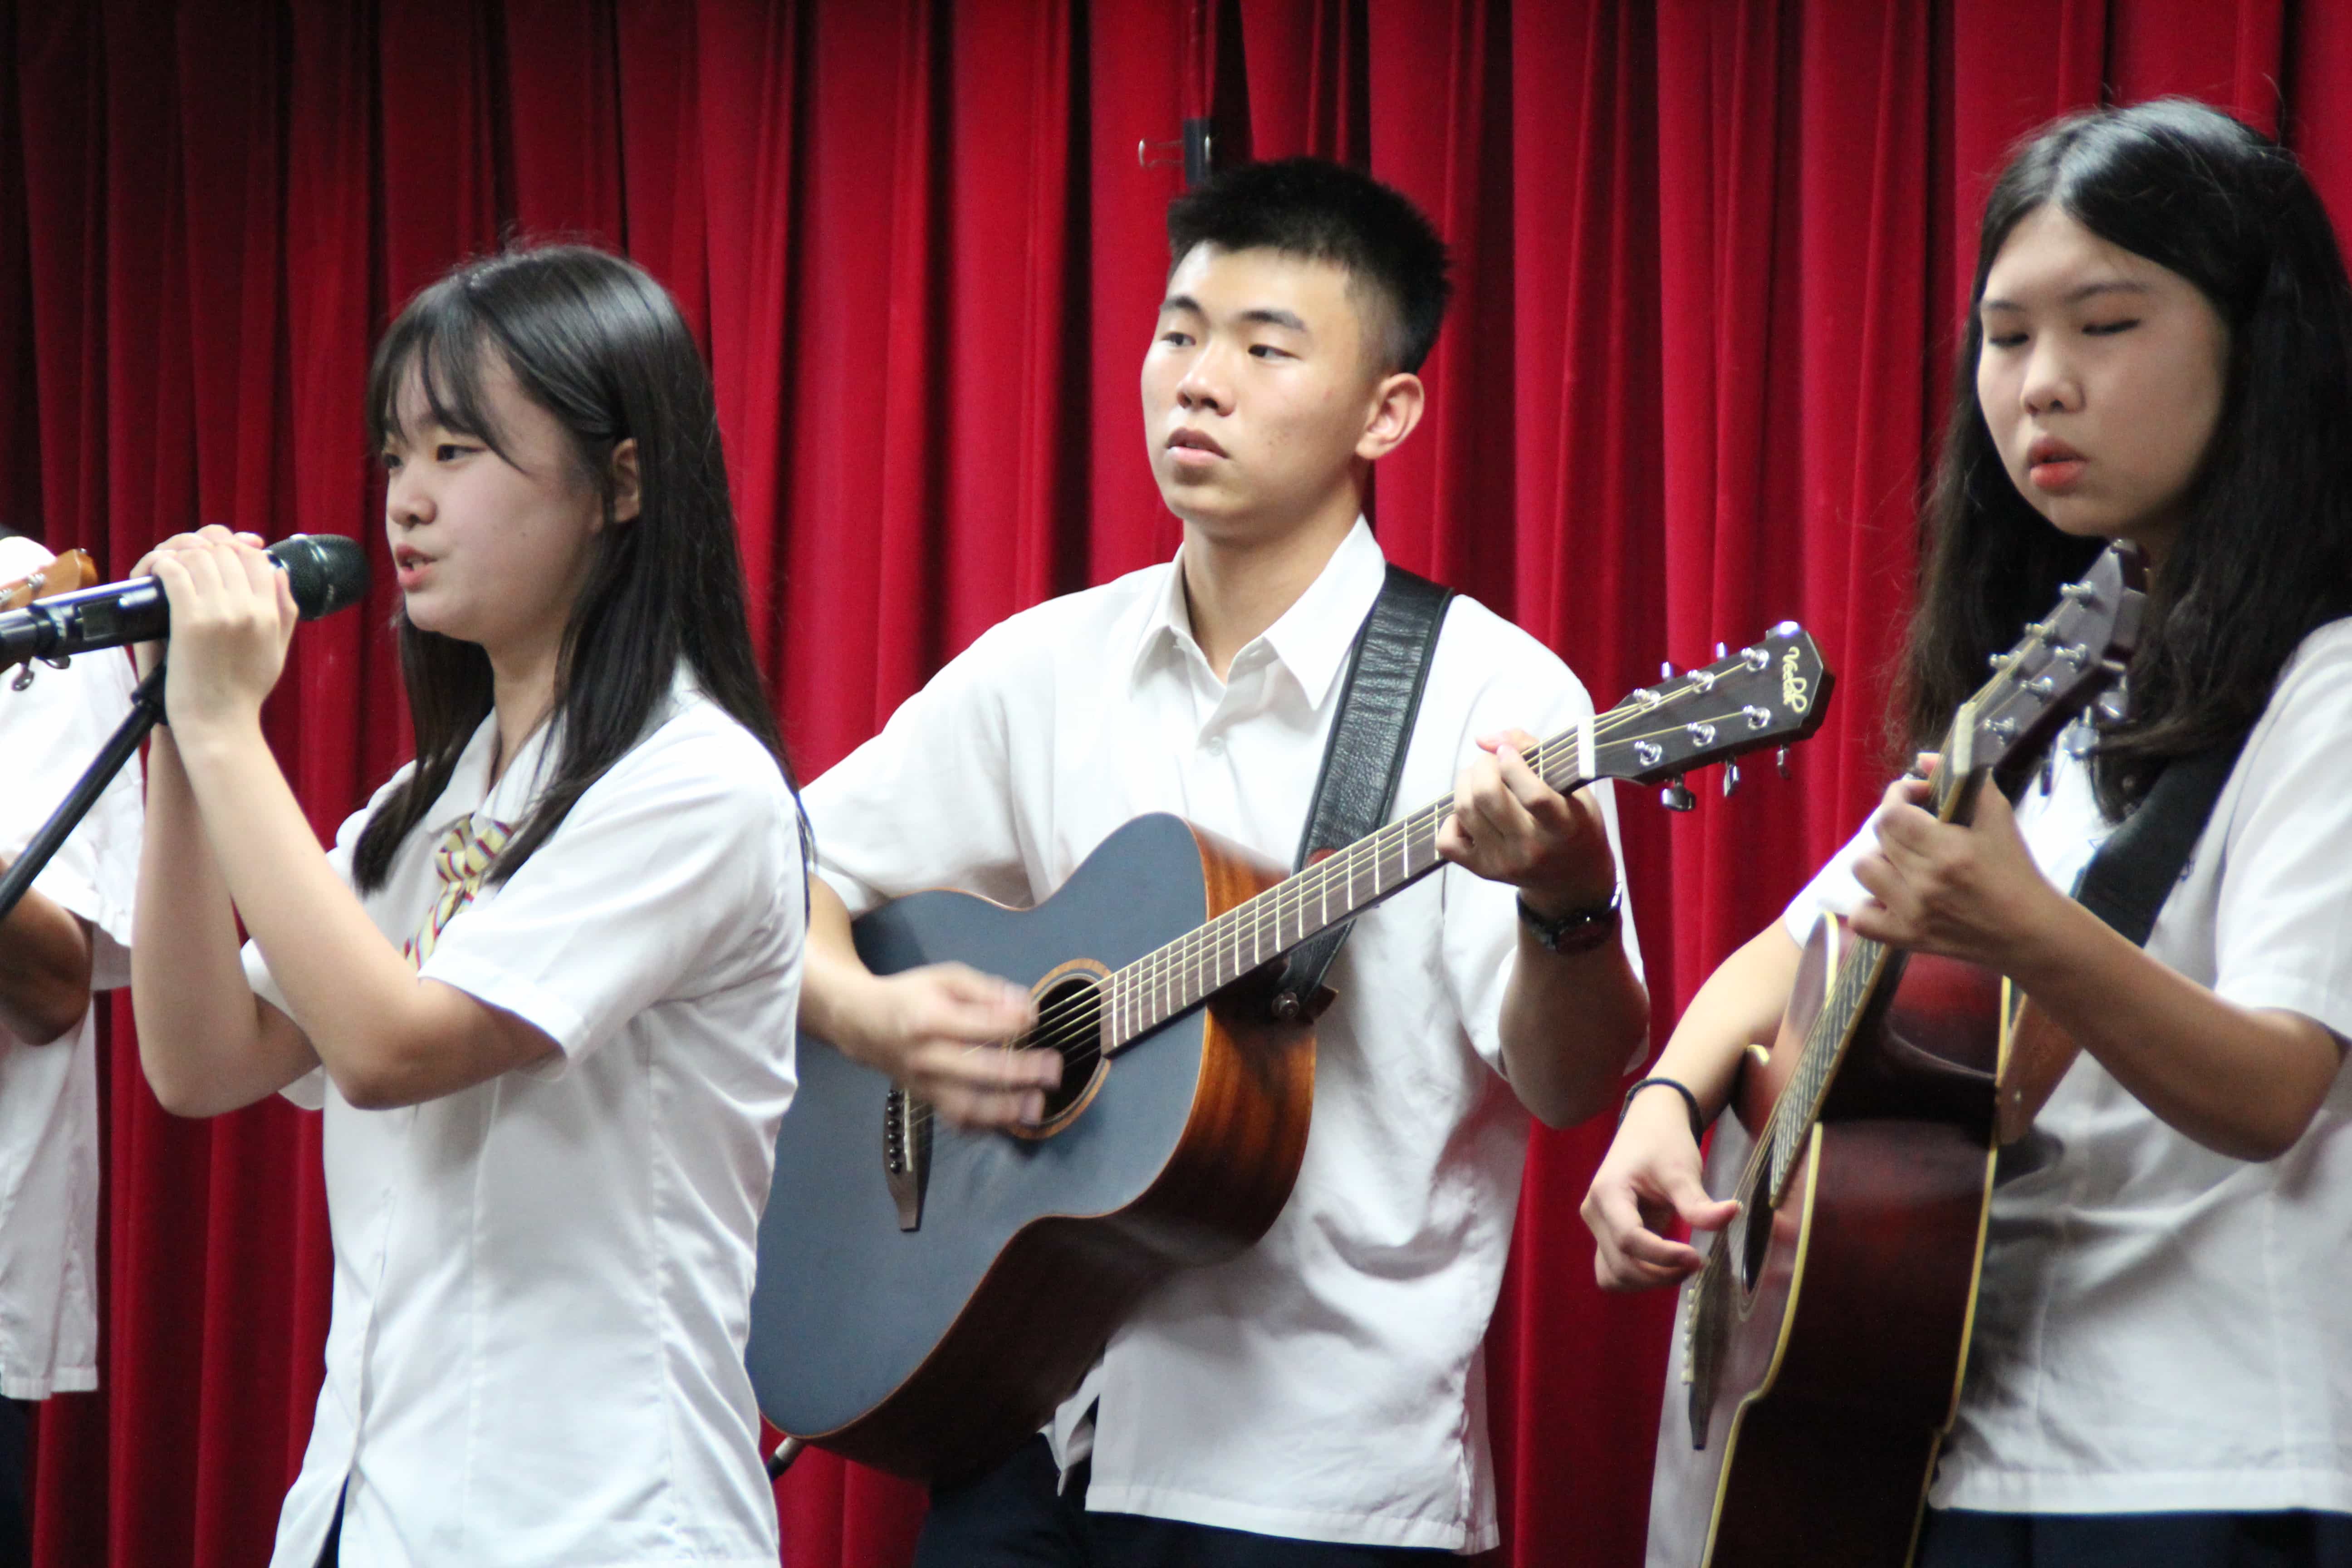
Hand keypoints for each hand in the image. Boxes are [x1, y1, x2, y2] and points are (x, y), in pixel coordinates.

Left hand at [137, 527, 295, 729]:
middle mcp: (249, 609)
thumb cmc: (243, 693)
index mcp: (271, 615)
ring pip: (199, 556)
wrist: (219, 724)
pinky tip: (156, 571)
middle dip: (205, 548)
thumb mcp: (277, 650)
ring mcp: (219, 613)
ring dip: (180, 553)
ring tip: (169, 564)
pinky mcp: (189, 622)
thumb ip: (285, 611)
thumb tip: (280, 573)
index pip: (258, 559)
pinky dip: (162, 565)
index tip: (219, 555)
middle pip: (226, 552)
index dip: (236, 548)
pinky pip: (175, 573)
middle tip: (187, 559)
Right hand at [839, 963, 1061, 1130]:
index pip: (980, 1024)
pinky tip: (1012, 1119)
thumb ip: (986, 991)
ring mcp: (925, 1084)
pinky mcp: (927, 1101)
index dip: (1013, 1022)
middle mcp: (926, 1056)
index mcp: (930, 1018)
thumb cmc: (912, 997)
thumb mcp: (945, 978)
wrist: (863, 1024)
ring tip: (1037, 1105)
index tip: (1035, 1018)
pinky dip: (985, 1126)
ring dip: (1006, 1110)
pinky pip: (957, 1121)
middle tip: (1053, 1069)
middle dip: (1021, 1072)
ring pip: (966, 1106)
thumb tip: (1025, 1006)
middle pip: (977, 1069)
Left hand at [1436, 727, 1614, 915]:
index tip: (1509, 752)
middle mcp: (1533, 848)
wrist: (1572, 876)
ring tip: (1481, 779)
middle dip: (1483, 765)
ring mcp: (1505, 862)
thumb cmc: (1573, 821)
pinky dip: (1452, 819)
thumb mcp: (1570, 784)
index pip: (1533, 795)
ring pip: (1463, 810)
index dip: (1513, 764)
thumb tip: (1483, 739)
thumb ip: (1533, 749)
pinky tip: (1473, 814)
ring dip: (1466, 783)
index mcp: (1564, 826)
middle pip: (1486, 795)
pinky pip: (1446, 840)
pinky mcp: (1483, 870)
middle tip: (1493, 761)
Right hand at [1580, 1088, 1738, 1289]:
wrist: (1649, 1129)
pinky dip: (1640, 1277)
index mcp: (1607, 1193)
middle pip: (1621, 1264)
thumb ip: (1699, 1201)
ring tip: (1682, 1266)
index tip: (1697, 1257)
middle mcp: (1594, 1214)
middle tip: (1697, 1263)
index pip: (1629, 1239)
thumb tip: (1732, 1214)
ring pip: (1614, 1275)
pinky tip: (1667, 1266)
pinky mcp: (1607, 1237)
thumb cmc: (1663, 1143)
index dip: (1663, 1256)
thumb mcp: (1682, 1170)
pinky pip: (1615, 1271)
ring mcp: (1597, 1228)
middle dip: (1661, 1273)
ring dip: (1649, 1280)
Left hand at [1847, 756, 2063, 973]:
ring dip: (1879, 858)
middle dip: (1896, 823)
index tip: (1917, 795)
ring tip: (1903, 860)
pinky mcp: (1907, 939)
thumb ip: (1964, 781)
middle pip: (1879, 836)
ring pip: (1863, 869)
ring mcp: (1912, 913)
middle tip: (1917, 827)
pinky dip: (1868, 905)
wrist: (2031, 932)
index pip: (1891, 813)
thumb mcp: (1999, 817)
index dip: (1898, 795)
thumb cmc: (2016, 871)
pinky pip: (1861, 919)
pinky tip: (1890, 896)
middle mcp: (1925, 882)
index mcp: (1948, 850)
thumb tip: (1923, 759)